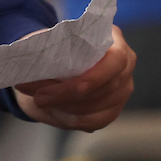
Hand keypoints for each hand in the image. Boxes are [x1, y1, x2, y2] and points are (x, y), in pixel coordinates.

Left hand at [15, 27, 134, 130]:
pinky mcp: (112, 110)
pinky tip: (53, 111)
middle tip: (40, 97)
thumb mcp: (49, 46)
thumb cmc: (53, 52)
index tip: (66, 84)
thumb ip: (48, 53)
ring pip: (100, 106)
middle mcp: (125, 64)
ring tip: (40, 101)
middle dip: (70, 94)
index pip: (117, 59)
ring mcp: (122, 89)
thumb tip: (36, 71)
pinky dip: (71, 119)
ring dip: (67, 107)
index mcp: (114, 39)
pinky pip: (95, 121)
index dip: (95, 76)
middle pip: (109, 86)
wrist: (50, 72)